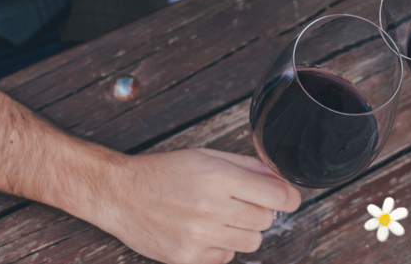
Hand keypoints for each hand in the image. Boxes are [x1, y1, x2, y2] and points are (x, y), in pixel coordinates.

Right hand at [93, 148, 301, 263]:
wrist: (121, 194)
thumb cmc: (165, 172)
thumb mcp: (207, 157)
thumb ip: (248, 167)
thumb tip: (281, 180)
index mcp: (219, 177)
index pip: (276, 196)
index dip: (290, 197)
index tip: (289, 198)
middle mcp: (211, 208)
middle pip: (266, 220)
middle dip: (261, 211)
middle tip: (241, 203)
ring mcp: (199, 236)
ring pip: (252, 242)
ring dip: (244, 230)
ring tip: (221, 217)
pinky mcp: (187, 258)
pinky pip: (226, 258)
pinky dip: (222, 246)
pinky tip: (204, 232)